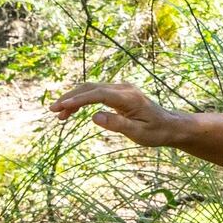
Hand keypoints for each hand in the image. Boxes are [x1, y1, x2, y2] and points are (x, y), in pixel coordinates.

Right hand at [52, 79, 189, 148]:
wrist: (169, 126)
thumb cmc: (156, 132)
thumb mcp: (139, 134)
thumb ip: (118, 125)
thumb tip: (95, 117)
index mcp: (129, 98)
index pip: (98, 94)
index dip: (79, 100)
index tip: (62, 106)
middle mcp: (124, 89)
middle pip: (91, 88)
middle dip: (70, 98)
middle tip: (52, 110)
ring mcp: (121, 89)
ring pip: (91, 89)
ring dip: (74, 99)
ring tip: (58, 114)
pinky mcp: (118, 93)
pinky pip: (96, 93)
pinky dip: (82, 100)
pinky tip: (71, 111)